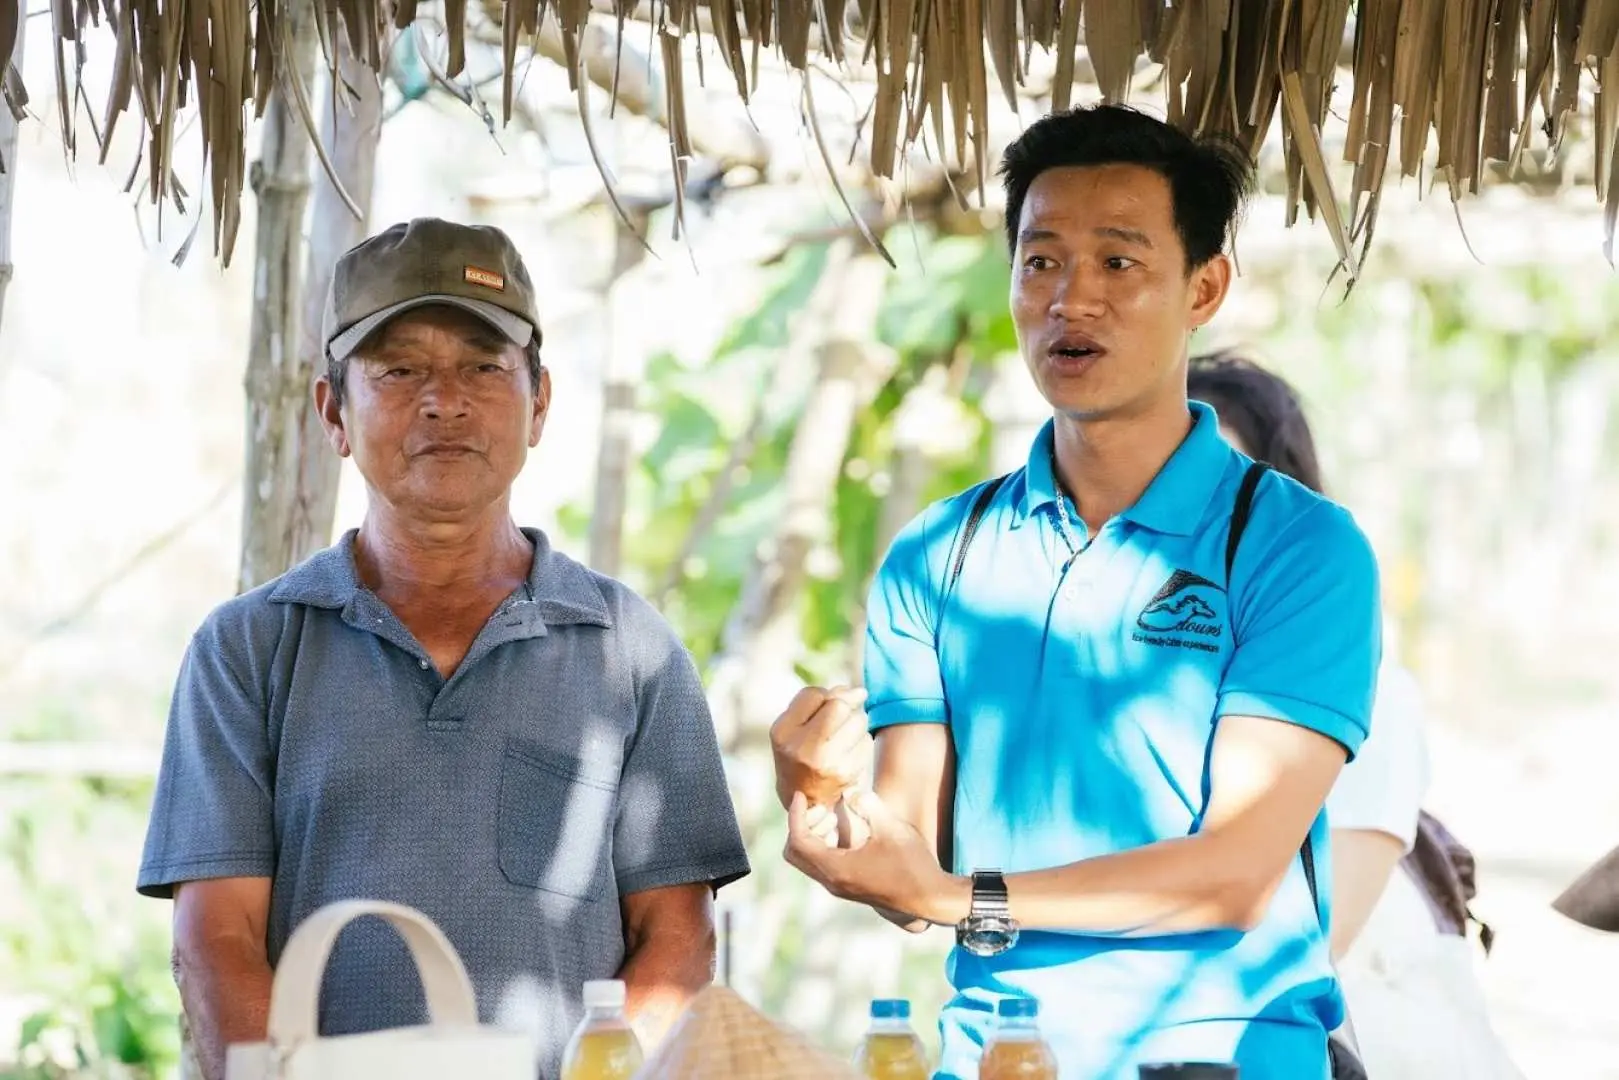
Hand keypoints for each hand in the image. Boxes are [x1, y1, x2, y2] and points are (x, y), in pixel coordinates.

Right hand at [769, 685, 872, 808]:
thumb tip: (858, 692)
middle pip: (840, 706)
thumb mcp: (792, 725)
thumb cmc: (799, 752)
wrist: (805, 799)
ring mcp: (827, 763)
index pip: (815, 694)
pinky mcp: (848, 773)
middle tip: (838, 719)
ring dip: (855, 723)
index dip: (824, 696)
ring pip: (858, 721)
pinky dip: (860, 742)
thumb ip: (816, 700)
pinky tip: (848, 753)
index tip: (824, 706)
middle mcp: (803, 748)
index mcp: (784, 731)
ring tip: (841, 737)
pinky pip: (866, 741)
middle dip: (844, 706)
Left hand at [785, 790, 968, 925]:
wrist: (930, 898)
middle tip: (822, 808)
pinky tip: (846, 831)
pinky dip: (824, 845)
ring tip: (834, 817)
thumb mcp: (892, 828)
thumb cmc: (913, 864)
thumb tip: (850, 792)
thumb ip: (868, 805)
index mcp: (837, 869)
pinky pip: (822, 865)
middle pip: (795, 854)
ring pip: (807, 860)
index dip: (796, 815)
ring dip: (813, 835)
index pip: (798, 841)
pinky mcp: (848, 887)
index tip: (801, 795)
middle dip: (801, 826)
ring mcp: (839, 886)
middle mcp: (832, 881)